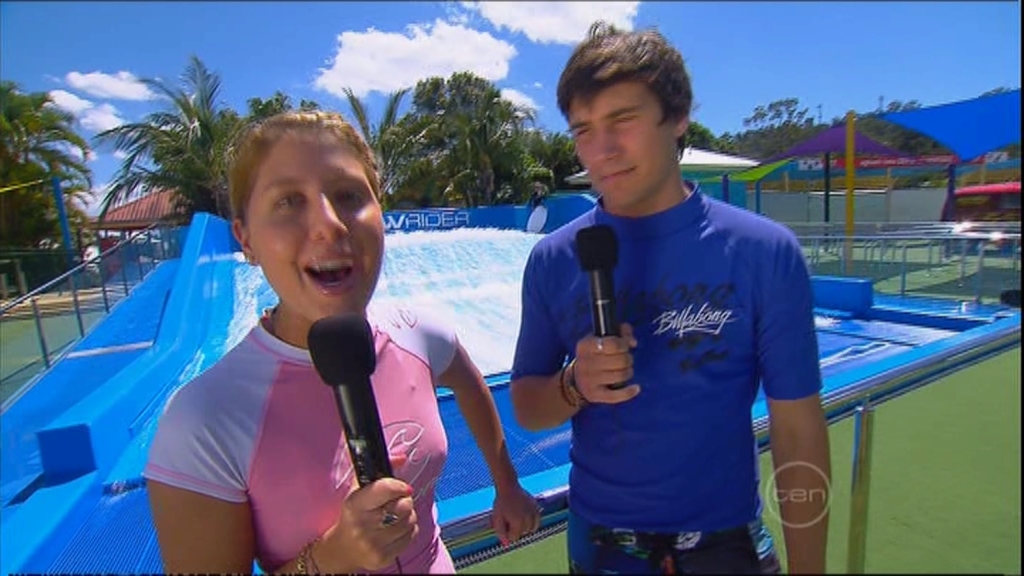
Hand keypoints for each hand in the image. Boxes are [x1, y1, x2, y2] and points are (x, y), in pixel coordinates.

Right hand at [314, 455, 417, 572]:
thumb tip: (402, 457)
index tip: (404, 487)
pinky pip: (411, 536)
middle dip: (404, 501)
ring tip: (394, 517)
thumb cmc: (354, 514)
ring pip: (410, 521)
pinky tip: (394, 530)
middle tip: (396, 502)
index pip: (385, 489)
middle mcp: (363, 526)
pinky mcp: (384, 558)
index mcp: (354, 505)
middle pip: (403, 506)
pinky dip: (408, 530)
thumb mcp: (359, 490)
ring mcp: (374, 544)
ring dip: (407, 516)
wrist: (343, 549)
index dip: (399, 486)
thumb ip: (380, 472)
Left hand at [491, 483, 540, 546]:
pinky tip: (524, 517)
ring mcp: (534, 513)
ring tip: (516, 518)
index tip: (503, 524)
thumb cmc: (501, 503)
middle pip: (523, 534)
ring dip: (524, 527)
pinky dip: (532, 522)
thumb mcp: (496, 519)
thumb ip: (501, 533)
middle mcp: (528, 519)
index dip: (507, 533)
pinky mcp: (537, 508)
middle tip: (508, 519)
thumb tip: (506, 544)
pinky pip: (536, 521)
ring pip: (531, 529)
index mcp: (518, 523)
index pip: (514, 538)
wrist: (508, 487)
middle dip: (515, 529)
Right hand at [573, 323, 639, 403]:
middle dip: (628, 359)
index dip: (624, 344)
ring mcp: (589, 380)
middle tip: (626, 359)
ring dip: (628, 372)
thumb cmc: (593, 356)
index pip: (612, 344)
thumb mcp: (600, 339)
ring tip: (626, 370)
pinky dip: (629, 392)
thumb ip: (620, 332)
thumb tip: (633, 341)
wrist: (575, 380)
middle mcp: (586, 363)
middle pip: (619, 360)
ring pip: (620, 376)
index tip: (625, 346)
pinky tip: (636, 388)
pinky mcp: (595, 395)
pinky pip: (616, 395)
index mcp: (586, 346)